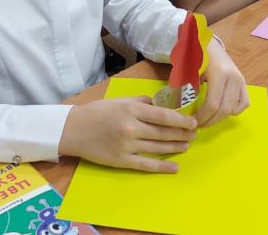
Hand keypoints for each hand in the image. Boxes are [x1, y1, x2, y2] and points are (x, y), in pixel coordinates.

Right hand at [58, 97, 196, 172]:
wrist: (74, 129)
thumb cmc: (98, 112)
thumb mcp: (120, 100)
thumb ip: (142, 102)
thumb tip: (161, 105)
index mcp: (132, 109)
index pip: (163, 116)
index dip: (181, 120)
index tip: (193, 122)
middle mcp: (131, 127)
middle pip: (163, 132)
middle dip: (182, 133)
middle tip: (194, 134)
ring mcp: (127, 146)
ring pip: (157, 147)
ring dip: (175, 147)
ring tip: (187, 145)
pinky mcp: (121, 160)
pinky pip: (146, 164)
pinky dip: (162, 166)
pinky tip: (174, 167)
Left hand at [195, 37, 248, 127]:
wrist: (209, 43)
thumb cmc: (197, 55)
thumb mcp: (190, 70)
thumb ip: (188, 89)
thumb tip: (184, 111)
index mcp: (219, 73)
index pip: (212, 104)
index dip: (203, 117)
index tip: (193, 121)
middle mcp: (233, 77)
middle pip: (224, 109)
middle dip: (210, 120)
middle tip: (199, 124)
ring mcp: (240, 80)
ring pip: (234, 108)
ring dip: (220, 118)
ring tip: (208, 119)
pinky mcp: (243, 82)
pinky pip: (244, 103)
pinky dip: (235, 110)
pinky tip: (223, 111)